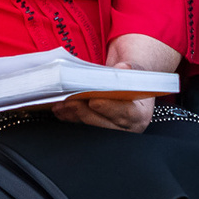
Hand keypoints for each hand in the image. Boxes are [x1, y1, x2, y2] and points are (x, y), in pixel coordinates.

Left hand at [52, 33, 174, 132]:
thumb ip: (131, 69)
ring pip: (89, 126)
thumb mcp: (135, 72)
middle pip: (103, 123)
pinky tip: (59, 109)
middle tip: (69, 101)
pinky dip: (69, 117)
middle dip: (84, 112)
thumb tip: (124, 68)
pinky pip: (81, 126)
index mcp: (139, 114)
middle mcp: (125, 127)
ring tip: (59, 104)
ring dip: (72, 115)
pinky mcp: (95, 129)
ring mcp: (109, 130)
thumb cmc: (130, 80)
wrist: (127, 86)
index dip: (108, 107)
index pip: (125, 113)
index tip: (94, 100)